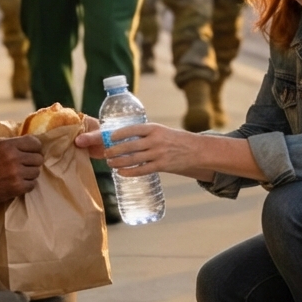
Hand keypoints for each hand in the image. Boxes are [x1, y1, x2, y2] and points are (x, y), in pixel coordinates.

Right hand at [0, 136, 43, 224]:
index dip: (35, 147)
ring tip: (18, 175)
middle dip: (32, 162)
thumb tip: (30, 141)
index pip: (34, 142)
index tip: (32, 151)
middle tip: (25, 165)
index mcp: (7, 145)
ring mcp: (16, 173)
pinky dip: (26, 185)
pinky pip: (32, 184)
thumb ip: (11, 143)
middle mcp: (13, 157)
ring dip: (29, 174)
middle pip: (38, 158)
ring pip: (36, 172)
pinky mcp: (17, 187)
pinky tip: (16, 183)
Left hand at [75, 122, 198, 176]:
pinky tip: (120, 172)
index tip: (109, 137)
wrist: (195, 150)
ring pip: (133, 159)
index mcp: (154, 128)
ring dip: (119, 162)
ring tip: (110, 163)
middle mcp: (155, 140)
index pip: (132, 129)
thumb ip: (145, 134)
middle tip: (106, 153)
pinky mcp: (162, 166)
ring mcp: (158, 154)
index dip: (119, 134)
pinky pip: (141, 170)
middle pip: (129, 146)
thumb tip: (124, 138)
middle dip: (115, 150)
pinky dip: (129, 172)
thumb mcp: (161, 131)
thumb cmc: (174, 139)